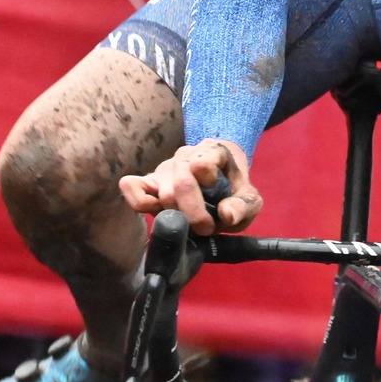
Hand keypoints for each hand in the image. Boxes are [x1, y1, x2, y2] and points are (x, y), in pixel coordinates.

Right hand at [118, 138, 260, 234]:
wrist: (220, 177)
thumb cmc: (232, 188)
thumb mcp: (249, 198)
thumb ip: (243, 207)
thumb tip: (226, 215)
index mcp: (212, 152)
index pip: (200, 166)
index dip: (208, 194)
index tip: (220, 212)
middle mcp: (184, 156)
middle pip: (179, 187)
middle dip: (192, 214)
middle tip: (205, 228)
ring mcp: (163, 167)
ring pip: (161, 194)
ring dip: (177, 216)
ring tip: (189, 221)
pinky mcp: (147, 179)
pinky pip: (131, 186)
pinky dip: (139, 202)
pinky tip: (158, 213)